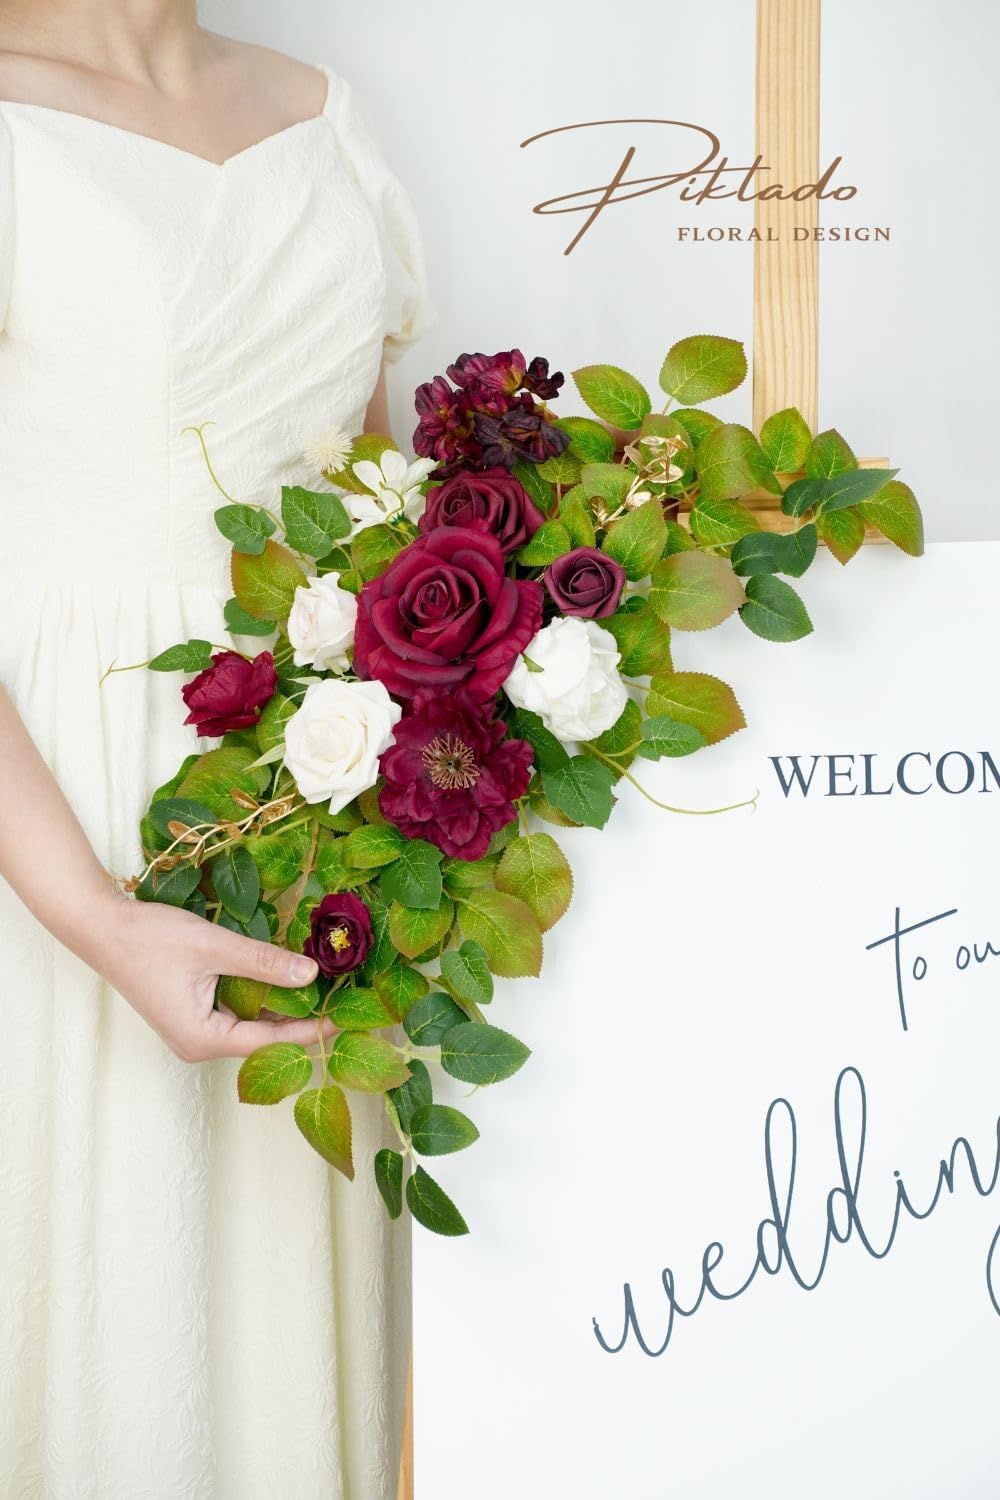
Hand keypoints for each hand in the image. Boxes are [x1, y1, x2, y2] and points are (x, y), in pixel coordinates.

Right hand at [82, 886, 333, 1062]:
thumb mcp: (214, 947)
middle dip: (301, 1021)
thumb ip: (262, 962)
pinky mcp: (192, 1013)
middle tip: (343, 1004)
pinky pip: (237, 1012)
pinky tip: (287, 980)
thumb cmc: (150, 938)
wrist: (102, 926)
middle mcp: (198, 1043)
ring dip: (282, 1007)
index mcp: (201, 1038)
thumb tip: (311, 975)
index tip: (344, 1020)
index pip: (269, 1042)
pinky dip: (261, 998)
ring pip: (251, 1024)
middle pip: (262, 1039)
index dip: (310, 1030)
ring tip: (325, 992)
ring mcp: (194, 1030)